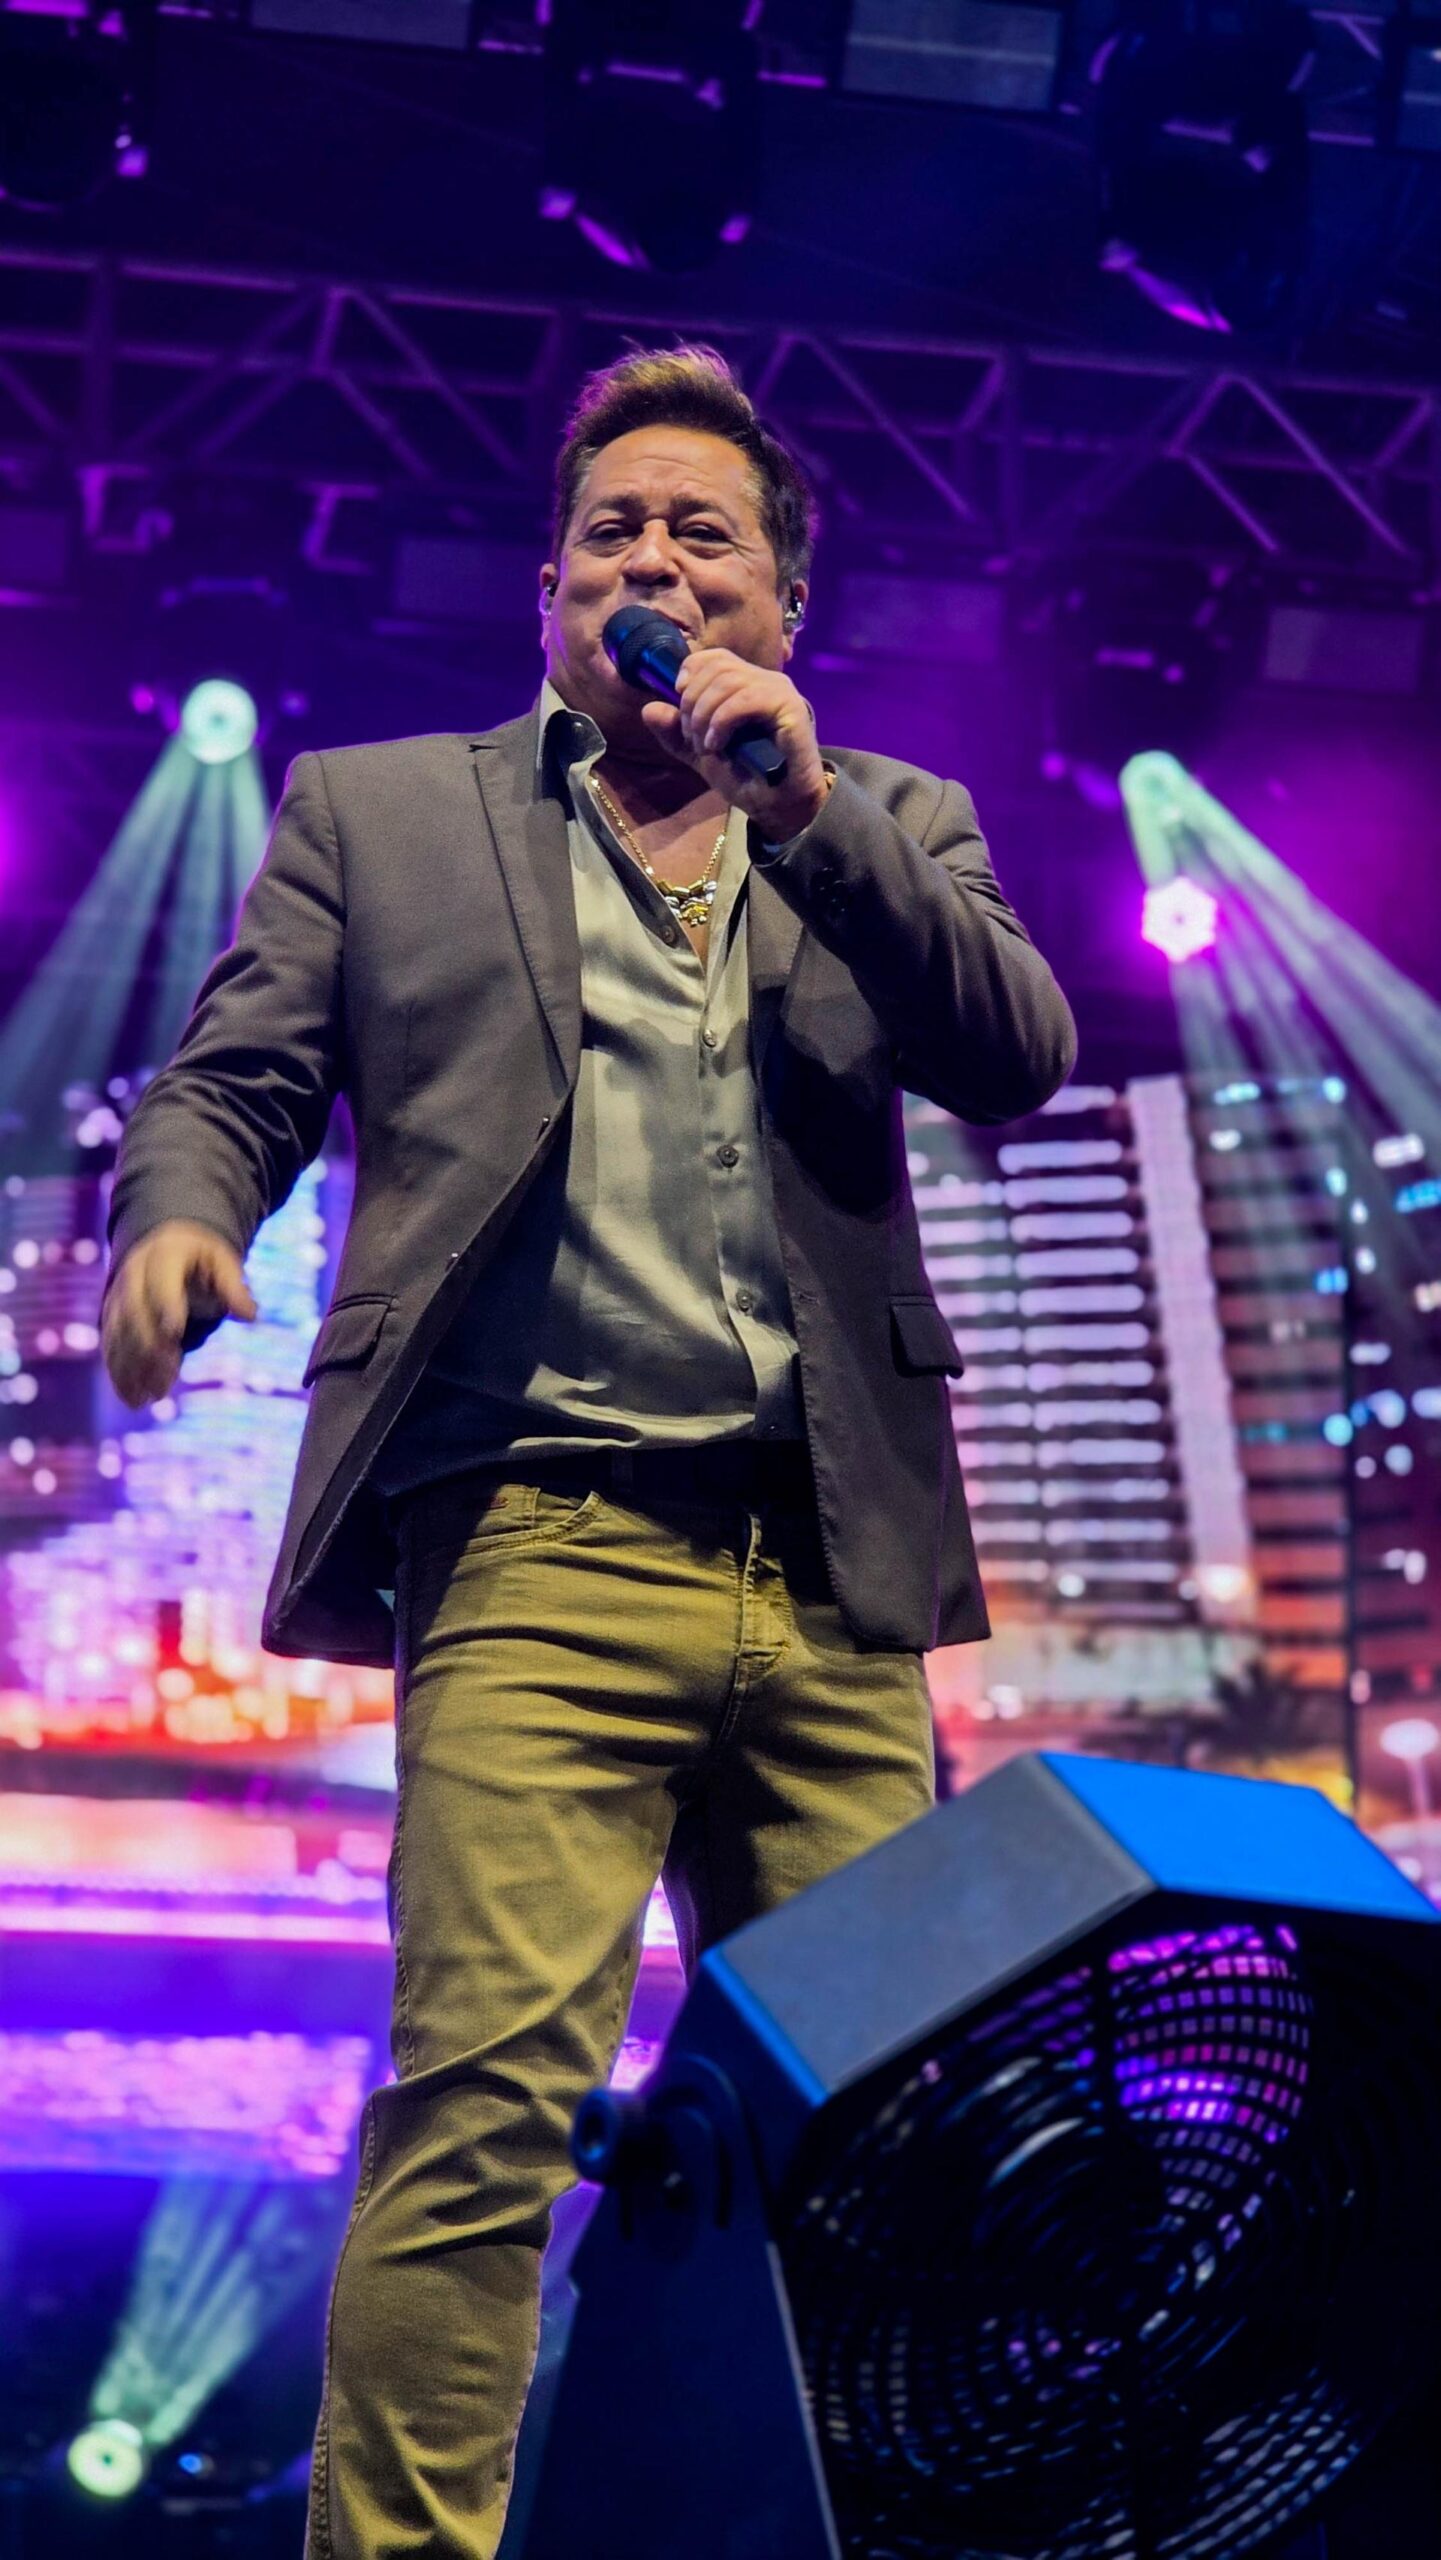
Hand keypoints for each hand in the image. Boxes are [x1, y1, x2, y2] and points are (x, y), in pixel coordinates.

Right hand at [102, 1220, 256, 1407]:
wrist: (163, 1242)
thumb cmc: (200, 1257)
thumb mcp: (221, 1260)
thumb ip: (233, 1285)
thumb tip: (250, 1315)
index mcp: (162, 1256)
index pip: (160, 1282)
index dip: (165, 1305)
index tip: (175, 1333)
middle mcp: (133, 1276)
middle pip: (134, 1313)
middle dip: (148, 1346)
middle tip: (166, 1378)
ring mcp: (118, 1298)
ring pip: (119, 1335)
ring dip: (131, 1367)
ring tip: (147, 1399)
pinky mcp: (112, 1319)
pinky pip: (111, 1347)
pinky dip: (120, 1374)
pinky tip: (134, 1400)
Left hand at [641, 648, 830, 841]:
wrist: (779, 807)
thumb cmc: (748, 778)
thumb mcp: (702, 754)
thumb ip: (676, 733)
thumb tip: (647, 709)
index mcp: (747, 683)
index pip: (714, 657)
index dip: (690, 672)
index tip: (679, 701)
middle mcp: (766, 680)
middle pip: (717, 666)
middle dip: (692, 702)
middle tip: (692, 737)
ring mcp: (779, 691)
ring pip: (728, 680)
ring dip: (704, 714)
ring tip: (704, 745)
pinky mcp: (790, 708)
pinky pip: (746, 699)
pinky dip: (722, 721)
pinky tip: (717, 745)